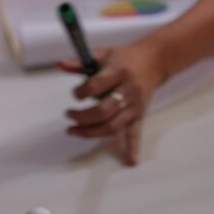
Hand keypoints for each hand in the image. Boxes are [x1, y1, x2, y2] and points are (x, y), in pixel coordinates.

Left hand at [57, 44, 165, 165]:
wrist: (153, 61)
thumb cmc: (124, 58)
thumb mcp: (103, 53)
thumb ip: (80, 61)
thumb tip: (60, 64)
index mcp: (118, 72)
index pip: (95, 86)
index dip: (80, 92)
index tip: (75, 94)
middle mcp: (128, 90)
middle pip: (103, 111)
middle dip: (82, 117)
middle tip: (69, 115)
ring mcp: (134, 105)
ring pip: (113, 125)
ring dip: (91, 132)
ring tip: (74, 130)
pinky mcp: (139, 114)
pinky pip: (136, 132)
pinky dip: (133, 147)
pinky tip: (130, 160)